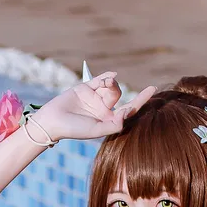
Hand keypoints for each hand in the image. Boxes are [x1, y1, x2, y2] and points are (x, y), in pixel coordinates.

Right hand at [29, 71, 155, 142]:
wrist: (53, 121)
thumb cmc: (74, 129)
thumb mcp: (96, 130)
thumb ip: (114, 124)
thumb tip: (128, 113)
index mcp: (108, 120)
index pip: (128, 109)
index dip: (141, 100)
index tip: (153, 89)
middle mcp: (103, 109)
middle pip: (118, 95)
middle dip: (116, 89)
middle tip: (109, 87)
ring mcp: (95, 98)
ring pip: (110, 86)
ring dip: (110, 83)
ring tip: (103, 83)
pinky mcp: (86, 88)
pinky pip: (100, 80)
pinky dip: (107, 76)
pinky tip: (111, 75)